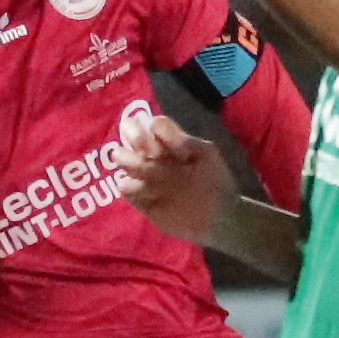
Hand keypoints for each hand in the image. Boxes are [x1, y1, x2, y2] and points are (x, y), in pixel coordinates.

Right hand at [117, 113, 236, 244]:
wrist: (218, 215)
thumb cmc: (214, 179)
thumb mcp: (205, 152)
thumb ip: (181, 138)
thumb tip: (153, 127)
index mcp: (166, 141)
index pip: (146, 122)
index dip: (155, 130)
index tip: (176, 148)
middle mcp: (150, 155)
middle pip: (127, 130)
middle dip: (138, 139)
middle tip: (155, 154)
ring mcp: (143, 175)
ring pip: (120, 157)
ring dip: (133, 162)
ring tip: (153, 174)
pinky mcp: (140, 199)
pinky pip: (125, 186)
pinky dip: (137, 188)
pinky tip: (155, 195)